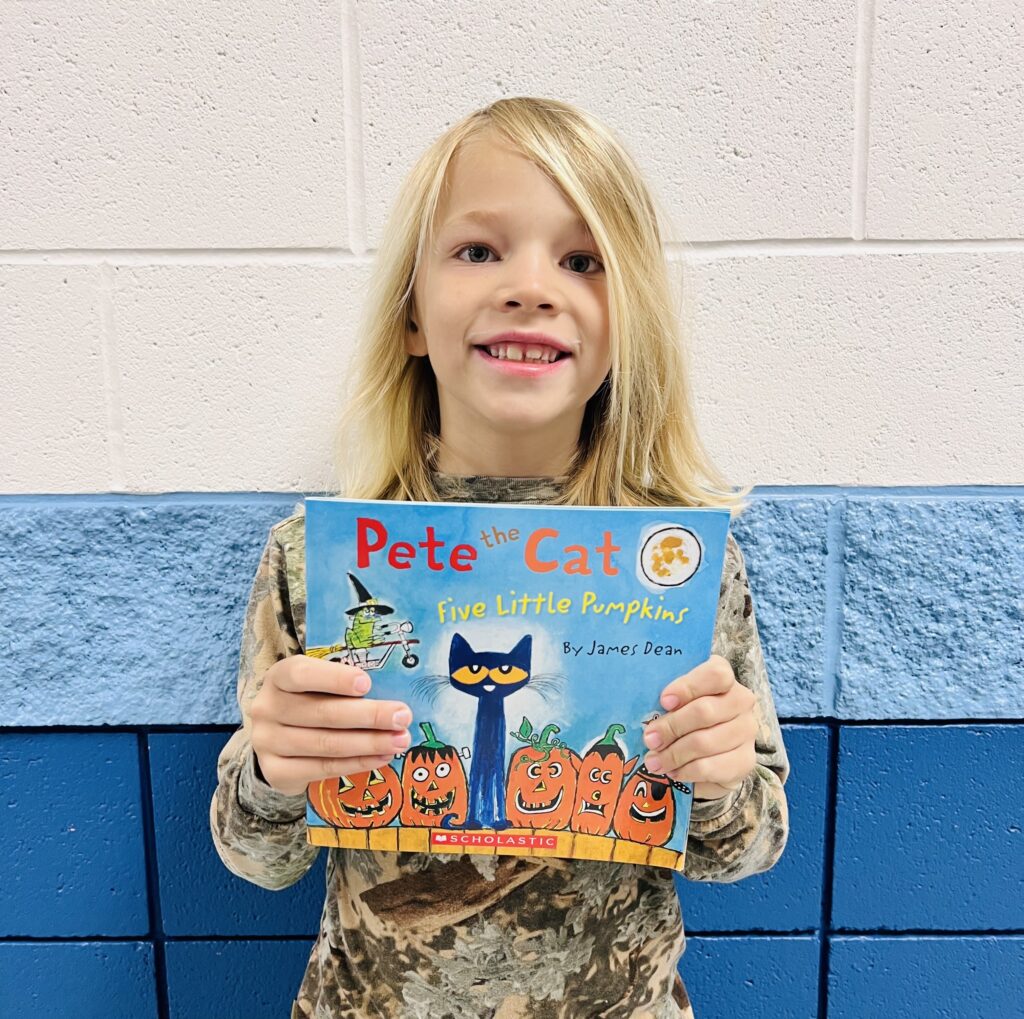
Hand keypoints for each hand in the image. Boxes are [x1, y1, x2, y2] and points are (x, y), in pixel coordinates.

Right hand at [250, 656, 412, 795]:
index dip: (334, 679)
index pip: (300, 673)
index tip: (367, 683)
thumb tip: (392, 694)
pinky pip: (322, 768)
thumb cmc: (309, 702)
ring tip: (399, 740)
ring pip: (325, 744)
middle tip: (402, 716)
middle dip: (369, 715)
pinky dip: (356, 764)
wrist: (277, 740)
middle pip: (321, 713)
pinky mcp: (276, 771)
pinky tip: (380, 758)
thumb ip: (344, 685)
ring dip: (369, 743)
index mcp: (278, 677)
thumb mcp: (317, 686)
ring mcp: (267, 742)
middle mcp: (267, 708)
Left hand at [641, 654, 756, 800]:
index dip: (688, 687)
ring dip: (674, 754)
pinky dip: (686, 771)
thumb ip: (667, 702)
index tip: (664, 701)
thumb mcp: (676, 703)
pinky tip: (673, 772)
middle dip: (671, 727)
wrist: (710, 754)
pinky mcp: (746, 761)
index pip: (716, 674)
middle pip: (705, 711)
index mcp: (724, 678)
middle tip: (649, 739)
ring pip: (705, 742)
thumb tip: (647, 718)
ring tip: (654, 761)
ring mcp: (746, 731)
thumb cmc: (685, 718)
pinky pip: (711, 767)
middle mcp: (741, 700)